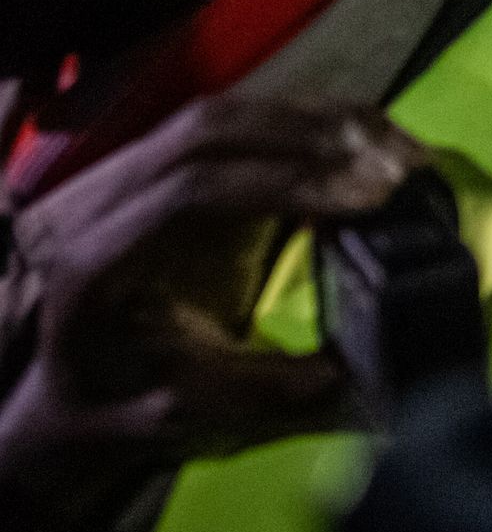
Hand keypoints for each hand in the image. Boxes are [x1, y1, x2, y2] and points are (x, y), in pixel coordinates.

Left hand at [0, 97, 418, 531]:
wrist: (54, 398)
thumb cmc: (108, 412)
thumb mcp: (175, 416)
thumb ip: (257, 394)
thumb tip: (350, 375)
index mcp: (94, 261)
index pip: (194, 189)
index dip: (288, 183)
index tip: (369, 199)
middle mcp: (98, 204)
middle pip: (211, 131)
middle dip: (314, 138)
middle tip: (397, 167)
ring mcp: (122, 179)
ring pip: (223, 115)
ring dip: (314, 121)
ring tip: (393, 148)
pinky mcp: (154, 172)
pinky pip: (230, 124)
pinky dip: (299, 123)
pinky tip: (356, 141)